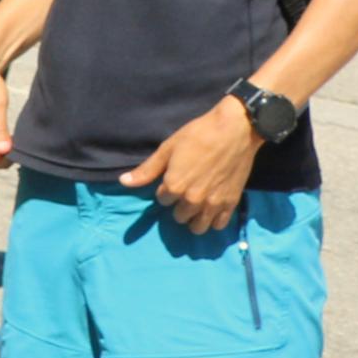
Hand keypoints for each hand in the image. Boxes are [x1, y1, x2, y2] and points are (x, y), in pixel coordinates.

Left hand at [122, 96, 257, 233]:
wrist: (234, 131)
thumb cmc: (198, 135)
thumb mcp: (168, 149)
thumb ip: (147, 170)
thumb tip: (123, 182)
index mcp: (175, 186)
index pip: (162, 200)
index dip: (166, 189)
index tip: (174, 178)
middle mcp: (193, 200)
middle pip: (179, 216)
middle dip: (179, 205)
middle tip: (187, 189)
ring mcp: (213, 204)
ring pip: (198, 227)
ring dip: (194, 218)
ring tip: (197, 204)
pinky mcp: (231, 203)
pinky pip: (219, 225)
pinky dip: (214, 220)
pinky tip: (212, 209)